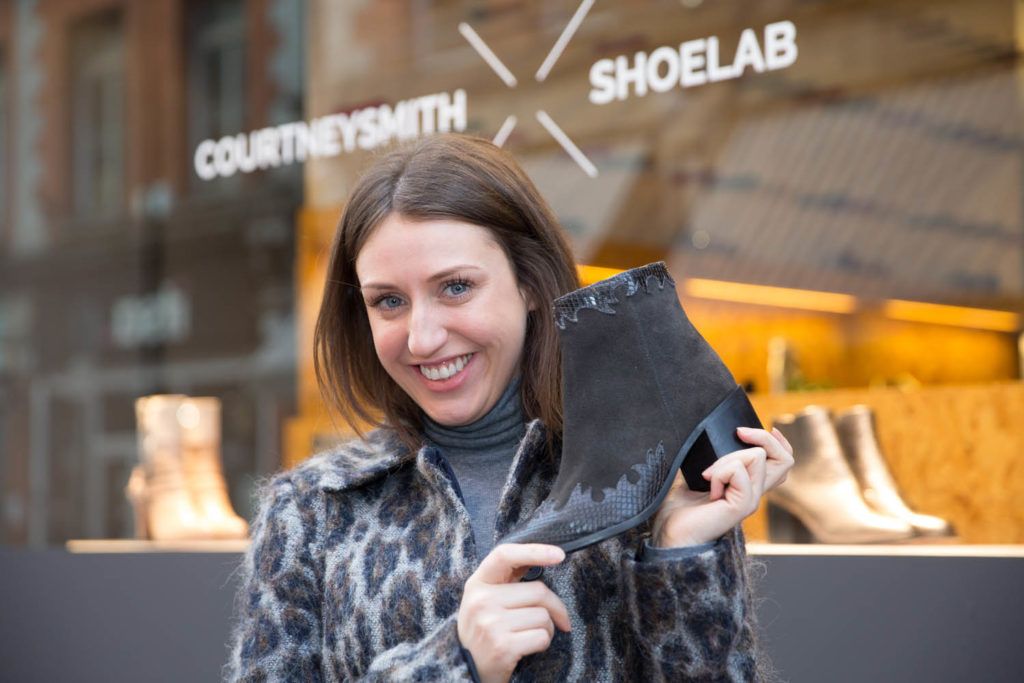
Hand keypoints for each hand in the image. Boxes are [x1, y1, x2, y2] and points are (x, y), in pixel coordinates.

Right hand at [457, 543, 570, 682]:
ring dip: (547, 628)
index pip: (505, 555)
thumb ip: (508, 580)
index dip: (533, 551)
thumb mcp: (485, 600)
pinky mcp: (502, 647)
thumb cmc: (483, 631)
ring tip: (528, 635)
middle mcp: (481, 600)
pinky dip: (543, 643)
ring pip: (543, 616)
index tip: (559, 555)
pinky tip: (527, 647)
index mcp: (477, 583)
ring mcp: (490, 624)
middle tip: (556, 619)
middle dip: (555, 607)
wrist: (466, 670)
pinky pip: (542, 637)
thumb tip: (547, 558)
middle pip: (539, 591)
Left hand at [649, 426, 794, 547]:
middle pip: (785, 459)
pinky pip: (739, 472)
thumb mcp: (696, 474)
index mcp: (747, 485)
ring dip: (728, 458)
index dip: (779, 442)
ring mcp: (751, 500)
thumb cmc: (678, 508)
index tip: (768, 428)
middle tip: (737, 434)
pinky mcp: (743, 505)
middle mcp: (754, 493)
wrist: (670, 534)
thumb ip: (710, 458)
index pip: (782, 463)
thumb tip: (703, 432)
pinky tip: (709, 487)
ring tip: (709, 475)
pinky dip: (720, 472)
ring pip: (758, 457)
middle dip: (763, 438)